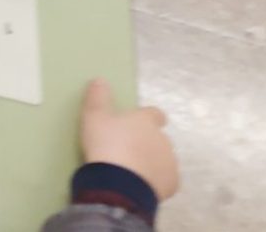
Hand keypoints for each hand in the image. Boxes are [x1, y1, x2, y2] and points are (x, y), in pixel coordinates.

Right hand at [79, 78, 179, 200]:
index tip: (136, 124)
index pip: (155, 114)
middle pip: (158, 138)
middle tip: (126, 151)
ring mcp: (170, 162)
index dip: (147, 118)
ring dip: (151, 162)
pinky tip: (139, 184)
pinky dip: (154, 181)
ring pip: (162, 159)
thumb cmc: (106, 144)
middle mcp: (163, 139)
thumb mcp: (94, 117)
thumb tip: (100, 80)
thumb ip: (98, 98)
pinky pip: (164, 179)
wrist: (118, 182)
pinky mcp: (171, 183)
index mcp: (146, 121)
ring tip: (130, 171)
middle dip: (147, 143)